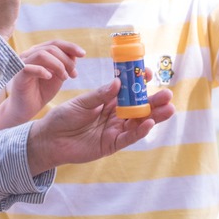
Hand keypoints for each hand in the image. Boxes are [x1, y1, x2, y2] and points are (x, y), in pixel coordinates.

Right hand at [2, 40, 84, 122]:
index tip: (83, 54)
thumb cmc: (41, 91)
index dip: (70, 47)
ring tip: (64, 78)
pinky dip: (42, 71)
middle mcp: (29, 55)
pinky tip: (50, 77)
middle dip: (67, 60)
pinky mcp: (18, 76)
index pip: (55, 43)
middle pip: (51, 48)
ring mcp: (22, 64)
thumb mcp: (58, 76)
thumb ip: (65, 64)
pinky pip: (29, 68)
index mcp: (38, 52)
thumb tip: (75, 54)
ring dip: (58, 65)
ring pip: (42, 54)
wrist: (26, 109)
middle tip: (73, 74)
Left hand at [26, 80, 174, 174]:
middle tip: (168, 94)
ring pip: (138, 122)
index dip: (138, 83)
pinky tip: (149, 123)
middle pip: (138, 108)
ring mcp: (114, 130)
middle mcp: (115, 115)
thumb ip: (100, 95)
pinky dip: (139, 131)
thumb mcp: (82, 102)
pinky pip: (128, 137)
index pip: (128, 91)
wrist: (49, 139)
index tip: (148, 73)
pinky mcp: (111, 144)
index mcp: (108, 101)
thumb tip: (118, 82)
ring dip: (154, 116)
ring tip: (168, 108)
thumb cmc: (63, 117)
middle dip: (154, 101)